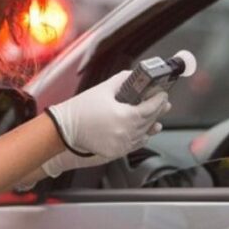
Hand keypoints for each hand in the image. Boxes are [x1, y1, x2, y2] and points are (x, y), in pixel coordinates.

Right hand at [46, 71, 170, 158]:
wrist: (65, 128)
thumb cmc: (81, 108)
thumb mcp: (103, 89)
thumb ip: (123, 80)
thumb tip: (134, 76)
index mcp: (127, 116)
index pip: (151, 107)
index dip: (159, 100)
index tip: (163, 94)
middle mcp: (127, 132)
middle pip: (150, 121)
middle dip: (157, 111)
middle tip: (163, 104)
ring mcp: (122, 144)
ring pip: (144, 134)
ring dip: (150, 126)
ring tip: (156, 121)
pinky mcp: (116, 152)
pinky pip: (134, 145)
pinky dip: (140, 138)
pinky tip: (143, 133)